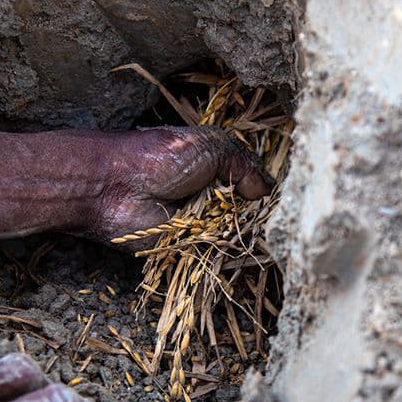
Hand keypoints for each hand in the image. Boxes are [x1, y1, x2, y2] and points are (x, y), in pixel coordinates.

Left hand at [89, 126, 273, 243]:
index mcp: (216, 167)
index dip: (265, 190)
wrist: (115, 186)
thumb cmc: (160, 157)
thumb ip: (245, 165)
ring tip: (254, 231)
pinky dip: (229, 252)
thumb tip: (267, 190)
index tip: (285, 197)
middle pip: (248, 210)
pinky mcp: (188, 248)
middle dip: (259, 214)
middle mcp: (210, 195)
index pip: (251, 181)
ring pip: (236, 233)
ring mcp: (201, 223)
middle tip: (272, 217)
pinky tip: (239, 246)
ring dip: (245, 233)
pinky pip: (217, 254)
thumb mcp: (212, 147)